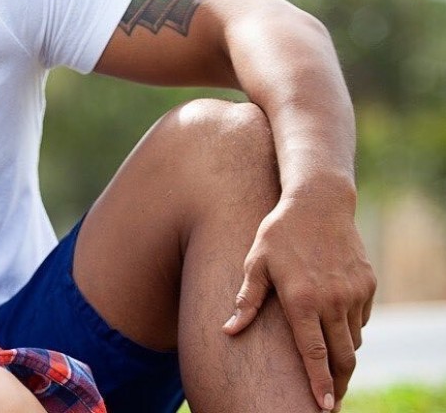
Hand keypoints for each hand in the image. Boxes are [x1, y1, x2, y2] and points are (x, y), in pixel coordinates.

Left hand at [222, 195, 375, 411]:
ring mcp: (353, 293)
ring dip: (344, 355)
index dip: (320, 383)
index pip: (314, 354)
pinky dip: (350, 328)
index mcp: (301, 299)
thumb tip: (228, 331)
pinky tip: (335, 325)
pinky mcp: (367, 284)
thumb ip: (246, 300)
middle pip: (343, 356)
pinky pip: (361, 319)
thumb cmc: (279, 233)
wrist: (318, 203)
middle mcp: (332, 300)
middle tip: (331, 400)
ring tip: (330, 366)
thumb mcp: (256, 263)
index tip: (324, 406)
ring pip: (354, 340)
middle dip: (339, 382)